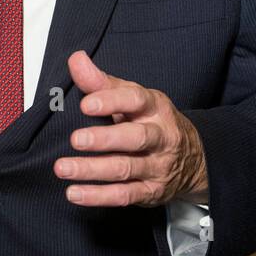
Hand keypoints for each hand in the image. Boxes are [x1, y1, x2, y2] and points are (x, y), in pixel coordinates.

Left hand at [55, 50, 206, 206]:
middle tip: (76, 139)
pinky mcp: (150, 192)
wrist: (193, 159)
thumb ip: (102, 82)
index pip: (136, 100)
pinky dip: (98, 196)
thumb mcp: (133, 98)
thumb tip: (75, 59)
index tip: (86, 104)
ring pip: (126, 169)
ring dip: (93, 170)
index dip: (112, 101)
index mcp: (155, 108)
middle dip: (105, 140)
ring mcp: (157, 167)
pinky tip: (74, 193)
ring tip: (63, 168)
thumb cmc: (152, 121)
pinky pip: (124, 196)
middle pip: (135, 138)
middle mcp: (160, 137)